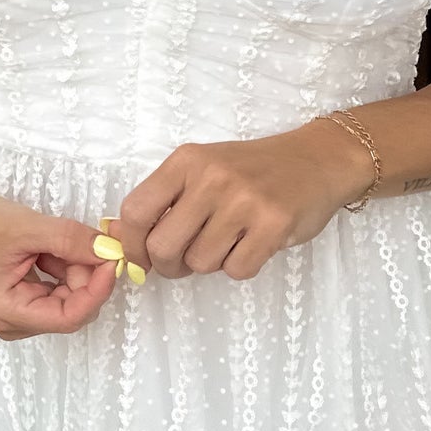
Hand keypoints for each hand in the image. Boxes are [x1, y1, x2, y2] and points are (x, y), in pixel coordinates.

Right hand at [0, 168, 121, 338]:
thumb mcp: (27, 227)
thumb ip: (70, 240)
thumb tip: (109, 251)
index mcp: (6, 312)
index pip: (68, 317)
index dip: (97, 290)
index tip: (111, 260)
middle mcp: (12, 321)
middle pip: (71, 308)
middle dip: (87, 275)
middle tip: (94, 240)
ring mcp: (18, 312)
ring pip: (68, 298)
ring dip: (76, 269)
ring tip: (64, 238)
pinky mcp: (24, 300)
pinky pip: (58, 289)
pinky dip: (66, 267)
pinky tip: (53, 247)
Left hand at [116, 121, 375, 281]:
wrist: (317, 160)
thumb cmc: (252, 170)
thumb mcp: (202, 170)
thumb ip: (162, 201)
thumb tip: (113, 237)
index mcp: (187, 161)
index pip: (135, 212)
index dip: (132, 245)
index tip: (143, 257)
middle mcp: (212, 177)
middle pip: (163, 247)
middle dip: (169, 266)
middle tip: (186, 260)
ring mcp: (245, 200)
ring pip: (200, 263)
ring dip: (210, 264)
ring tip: (228, 241)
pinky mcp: (274, 224)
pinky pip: (237, 270)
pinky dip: (241, 266)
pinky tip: (252, 243)